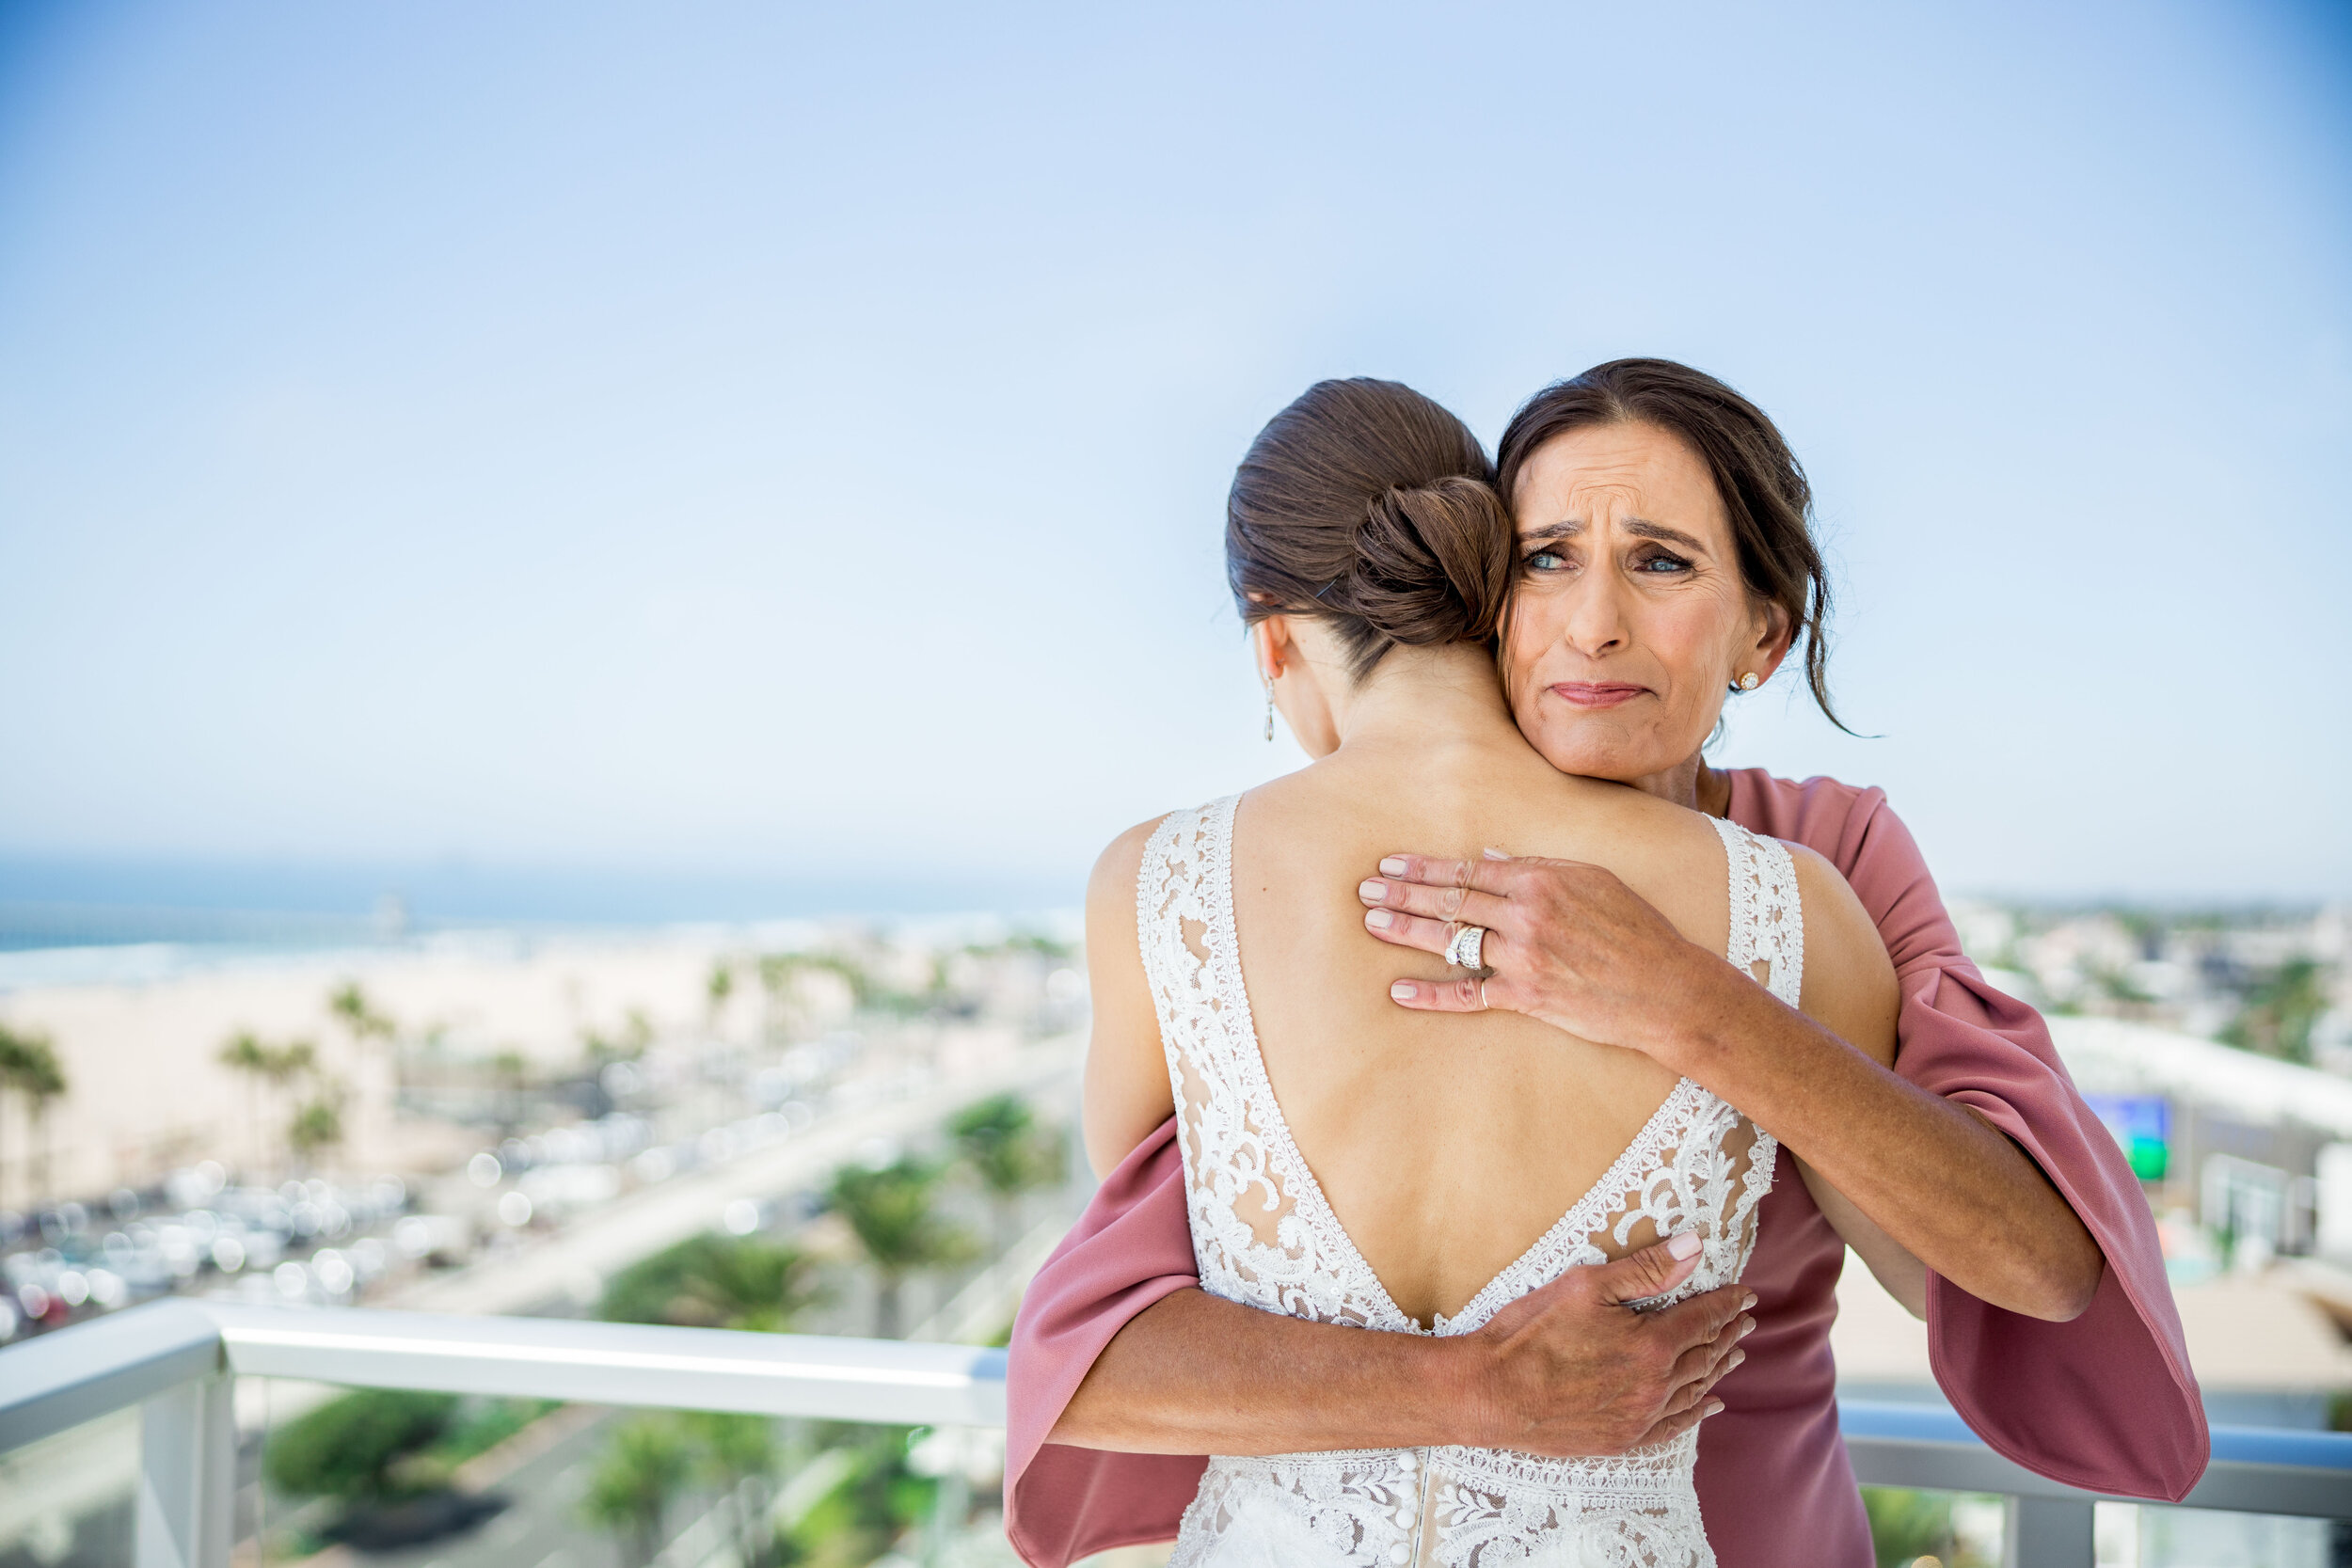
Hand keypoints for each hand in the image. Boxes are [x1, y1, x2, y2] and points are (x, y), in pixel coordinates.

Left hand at [1358, 850, 1726, 1063]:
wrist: (1667, 988)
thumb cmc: (1638, 930)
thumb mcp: (1595, 881)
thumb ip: (1540, 869)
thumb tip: (1493, 859)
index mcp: (1542, 880)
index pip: (1468, 870)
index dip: (1425, 867)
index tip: (1392, 863)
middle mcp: (1526, 915)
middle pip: (1451, 900)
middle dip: (1403, 893)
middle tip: (1365, 890)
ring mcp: (1524, 957)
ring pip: (1451, 940)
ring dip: (1407, 932)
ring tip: (1373, 924)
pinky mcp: (1526, 998)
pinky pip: (1469, 994)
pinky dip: (1432, 995)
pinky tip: (1400, 992)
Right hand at [1459, 1233, 1753, 1455]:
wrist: (1490, 1393)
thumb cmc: (1529, 1333)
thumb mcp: (1584, 1286)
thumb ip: (1645, 1270)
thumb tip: (1694, 1249)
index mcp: (1650, 1345)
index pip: (1702, 1318)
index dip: (1726, 1304)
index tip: (1745, 1294)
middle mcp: (1654, 1386)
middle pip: (1705, 1355)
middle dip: (1728, 1334)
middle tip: (1745, 1320)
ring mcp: (1640, 1417)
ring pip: (1695, 1390)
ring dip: (1719, 1368)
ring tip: (1735, 1353)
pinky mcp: (1621, 1439)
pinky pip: (1674, 1426)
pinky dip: (1698, 1412)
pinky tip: (1711, 1404)